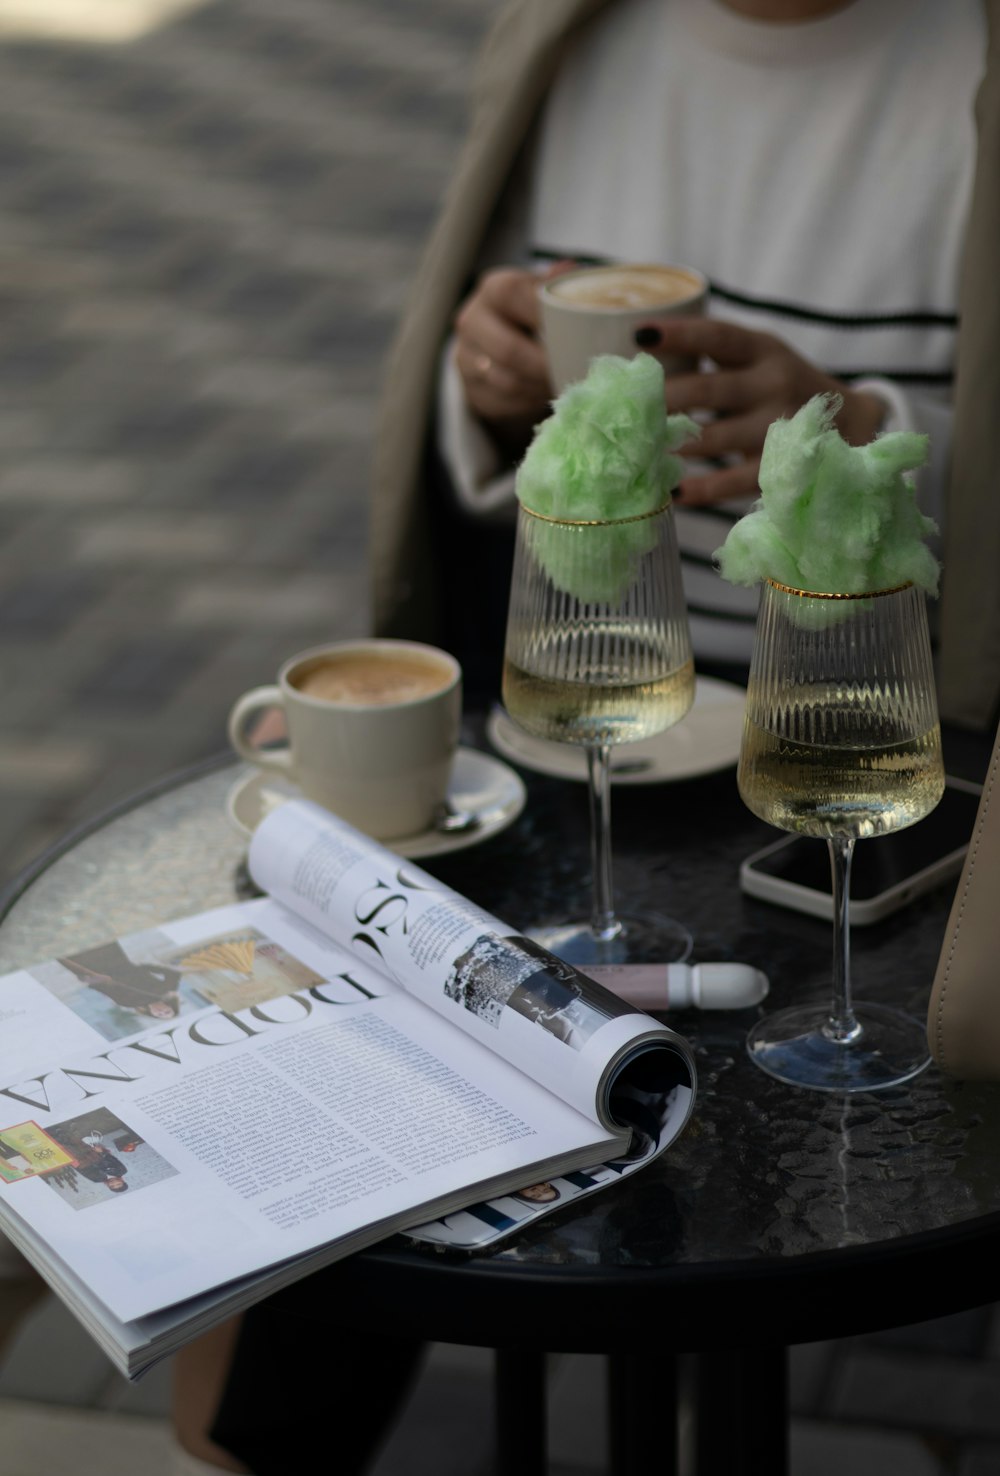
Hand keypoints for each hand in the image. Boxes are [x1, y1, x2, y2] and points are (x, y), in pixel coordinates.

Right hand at [453, 263, 570, 450]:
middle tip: (573, 372)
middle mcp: (472, 322)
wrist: (498, 347)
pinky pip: (505, 404)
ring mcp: (466, 359)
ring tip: (564, 384)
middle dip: (545, 365)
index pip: (513, 294)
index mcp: (493, 290)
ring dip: (540, 387)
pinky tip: (546, 395)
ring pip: (508, 382)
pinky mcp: (473, 392)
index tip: (572, 331)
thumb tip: (570, 270)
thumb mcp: (543, 293)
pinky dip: (531, 403)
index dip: (542, 314)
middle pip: (508, 350)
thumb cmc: (531, 315)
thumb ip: (558, 284)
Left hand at [636, 317, 885, 505]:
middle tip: (627, 407)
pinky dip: (702, 488)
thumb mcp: (761, 357)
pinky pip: (736, 480)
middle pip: (711, 389)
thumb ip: (715, 358)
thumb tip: (640, 364)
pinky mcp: (781, 465)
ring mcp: (779, 426)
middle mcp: (773, 383)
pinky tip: (672, 490)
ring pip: (717, 437)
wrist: (853, 423)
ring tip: (637, 450)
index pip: (718, 336)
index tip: (640, 336)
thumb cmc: (781, 386)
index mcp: (763, 349)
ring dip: (676, 445)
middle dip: (666, 398)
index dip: (680, 335)